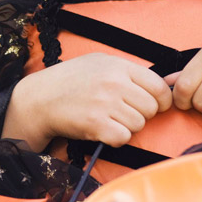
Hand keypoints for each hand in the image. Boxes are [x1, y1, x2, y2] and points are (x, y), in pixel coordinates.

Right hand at [3, 53, 170, 151]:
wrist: (40, 98)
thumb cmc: (70, 80)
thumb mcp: (99, 62)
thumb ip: (127, 71)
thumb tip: (160, 85)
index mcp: (118, 66)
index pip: (158, 86)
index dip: (161, 100)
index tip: (153, 106)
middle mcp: (114, 82)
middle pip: (151, 108)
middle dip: (141, 114)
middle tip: (123, 113)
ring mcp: (105, 103)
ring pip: (139, 124)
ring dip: (127, 127)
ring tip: (109, 120)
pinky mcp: (96, 124)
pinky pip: (124, 138)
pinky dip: (116, 139)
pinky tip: (103, 131)